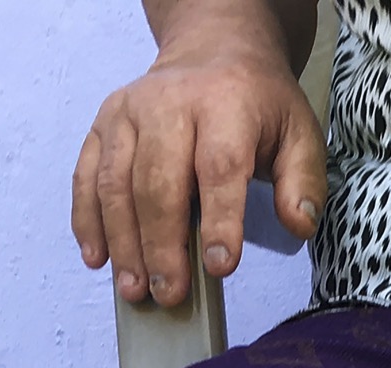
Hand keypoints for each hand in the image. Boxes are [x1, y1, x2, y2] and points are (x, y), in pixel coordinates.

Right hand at [73, 29, 327, 307]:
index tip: (219, 267)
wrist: (213, 51)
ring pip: (115, 183)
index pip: (218, 166)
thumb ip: (304, 182)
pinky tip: (97, 258)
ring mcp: (128, 113)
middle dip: (162, 245)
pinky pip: (86, 176)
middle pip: (158, 182)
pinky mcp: (103, 125)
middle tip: (170, 293)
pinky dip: (88, 220)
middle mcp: (169, 102)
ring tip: (135, 289)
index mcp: (225, 103)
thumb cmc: (256, 105)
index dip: (219, 220)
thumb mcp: (298, 133)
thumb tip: (299, 225)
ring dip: (123, 242)